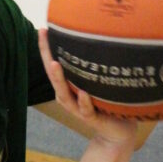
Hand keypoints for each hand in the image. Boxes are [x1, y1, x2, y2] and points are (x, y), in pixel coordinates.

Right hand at [38, 29, 137, 149]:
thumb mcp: (98, 82)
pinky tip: (83, 93)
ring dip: (59, 79)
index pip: (54, 65)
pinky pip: (86, 110)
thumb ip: (93, 66)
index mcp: (68, 86)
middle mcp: (69, 96)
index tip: (43, 30)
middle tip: (44, 38)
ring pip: (65, 94)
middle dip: (47, 56)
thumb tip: (97, 37)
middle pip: (53, 76)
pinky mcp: (92, 118)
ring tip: (55, 64)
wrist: (119, 132)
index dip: (46, 48)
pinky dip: (84, 102)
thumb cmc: (108, 102)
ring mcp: (79, 108)